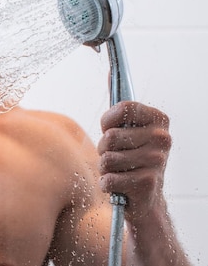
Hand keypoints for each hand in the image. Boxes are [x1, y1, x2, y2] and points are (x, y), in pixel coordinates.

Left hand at [97, 101, 171, 219]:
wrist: (146, 197)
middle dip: (104, 149)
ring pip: (107, 158)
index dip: (108, 122)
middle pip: (110, 136)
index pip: (122, 107)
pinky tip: (121, 185)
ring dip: (105, 167)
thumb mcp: (126, 128)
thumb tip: (111, 70)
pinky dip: (107, 184)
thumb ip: (119, 104)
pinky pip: (108, 178)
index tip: (112, 129)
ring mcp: (157, 160)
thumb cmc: (131, 157)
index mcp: (158, 120)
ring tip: (120, 170)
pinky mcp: (147, 183)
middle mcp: (162, 138)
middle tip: (117, 156)